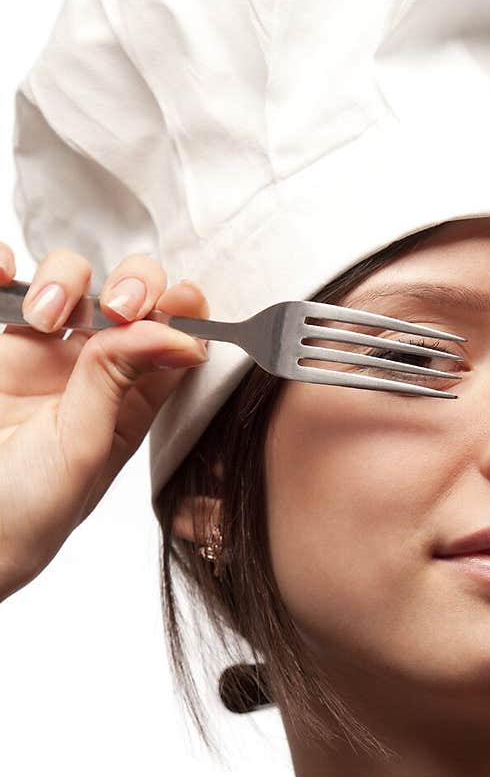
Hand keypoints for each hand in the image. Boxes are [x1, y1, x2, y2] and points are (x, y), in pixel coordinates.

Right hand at [0, 243, 209, 600]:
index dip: (184, 310)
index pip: (175, 337)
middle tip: (117, 307)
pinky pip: (8, 282)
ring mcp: (41, 352)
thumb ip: (122, 382)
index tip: (182, 300)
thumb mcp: (83, 448)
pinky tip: (5, 275)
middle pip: (129, 296)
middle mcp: (93, 371)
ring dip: (66, 278)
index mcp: (132, 400)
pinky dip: (5, 265)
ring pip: (71, 279)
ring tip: (45, 319)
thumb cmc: (26, 511)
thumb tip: (181, 334)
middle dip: (131, 283)